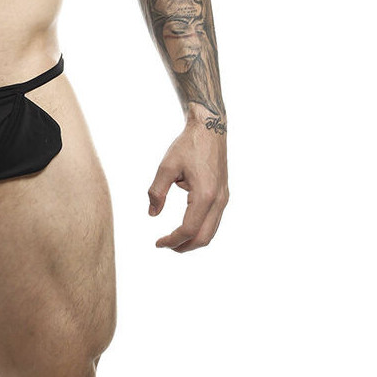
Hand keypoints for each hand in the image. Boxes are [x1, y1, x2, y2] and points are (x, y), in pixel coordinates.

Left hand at [147, 118, 228, 252]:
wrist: (210, 129)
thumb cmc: (187, 145)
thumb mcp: (166, 167)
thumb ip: (157, 192)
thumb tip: (152, 214)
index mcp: (205, 195)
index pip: (188, 229)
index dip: (172, 240)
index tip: (157, 243)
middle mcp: (218, 200)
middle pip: (203, 238)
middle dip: (183, 246)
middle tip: (164, 245)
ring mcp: (224, 199)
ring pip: (211, 232)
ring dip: (192, 240)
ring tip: (173, 239)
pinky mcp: (223, 195)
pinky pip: (213, 221)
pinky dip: (199, 230)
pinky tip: (185, 226)